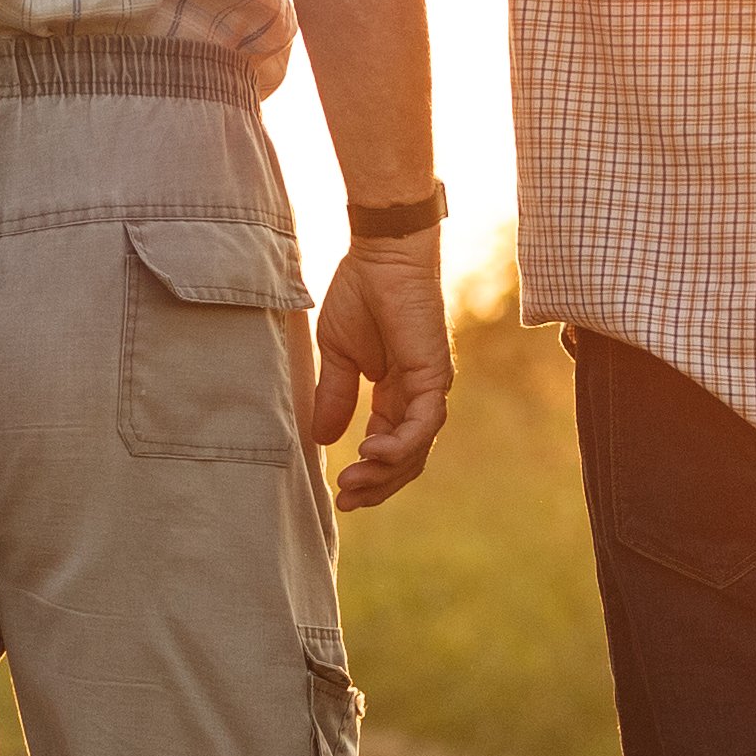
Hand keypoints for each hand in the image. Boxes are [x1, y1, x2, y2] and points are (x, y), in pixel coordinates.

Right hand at [306, 237, 455, 509]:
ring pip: (417, 448)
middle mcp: (418, 394)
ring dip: (385, 471)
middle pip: (406, 458)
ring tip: (352, 483)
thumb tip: (321, 439)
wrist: (379, 255)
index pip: (389, 446)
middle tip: (346, 500)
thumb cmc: (359, 293)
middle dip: (377, 484)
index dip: (368, 474)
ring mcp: (430, 386)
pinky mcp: (434, 374)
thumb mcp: (337, 355)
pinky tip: (372, 454)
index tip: (340, 493)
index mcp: (397, 392)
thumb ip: (335, 396)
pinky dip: (401, 443)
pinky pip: (423, 422)